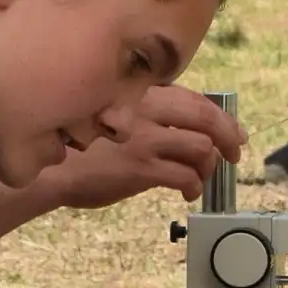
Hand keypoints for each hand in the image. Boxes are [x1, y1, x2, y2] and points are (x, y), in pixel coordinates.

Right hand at [43, 86, 246, 207]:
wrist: (53, 169)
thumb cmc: (83, 146)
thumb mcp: (115, 115)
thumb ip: (147, 115)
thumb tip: (185, 128)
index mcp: (142, 94)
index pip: (195, 99)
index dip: (222, 117)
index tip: (233, 131)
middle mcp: (146, 110)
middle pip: (206, 118)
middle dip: (228, 138)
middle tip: (234, 155)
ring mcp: (144, 138)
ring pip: (201, 147)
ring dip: (209, 166)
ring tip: (200, 177)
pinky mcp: (141, 168)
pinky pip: (184, 175)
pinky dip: (194, 185)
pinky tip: (188, 193)